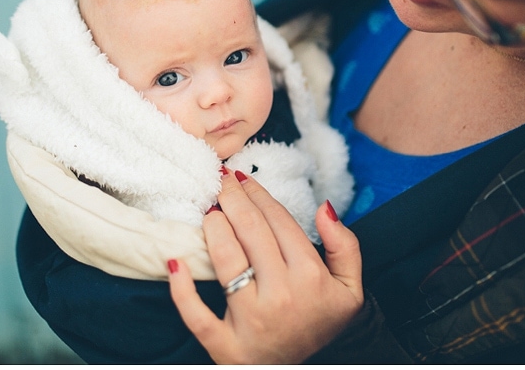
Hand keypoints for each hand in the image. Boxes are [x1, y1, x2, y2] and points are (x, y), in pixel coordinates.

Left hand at [167, 169, 363, 363]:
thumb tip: (324, 207)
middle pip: (251, 232)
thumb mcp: (350, 289)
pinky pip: (197, 314)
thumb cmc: (321, 322)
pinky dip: (181, 290)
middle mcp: (281, 295)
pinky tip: (174, 261)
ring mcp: (251, 321)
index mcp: (310, 277)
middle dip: (233, 199)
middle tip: (221, 182)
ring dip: (213, 227)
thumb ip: (345, 246)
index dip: (259, 194)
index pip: (278, 221)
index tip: (244, 178)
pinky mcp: (226, 346)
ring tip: (209, 210)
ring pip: (225, 260)